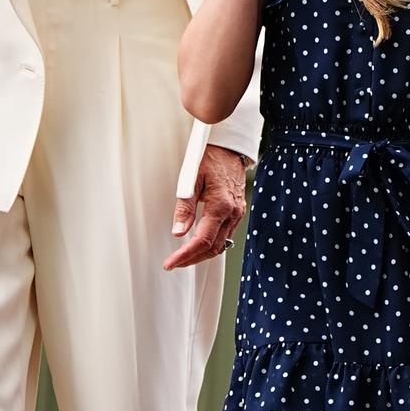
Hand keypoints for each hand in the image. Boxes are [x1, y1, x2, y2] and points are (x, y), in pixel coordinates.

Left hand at [164, 146, 246, 269]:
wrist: (230, 148)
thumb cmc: (211, 159)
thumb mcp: (191, 179)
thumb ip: (184, 207)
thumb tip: (178, 231)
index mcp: (220, 206)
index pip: (202, 241)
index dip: (185, 255)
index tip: (171, 262)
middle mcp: (232, 213)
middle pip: (213, 248)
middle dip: (192, 259)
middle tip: (174, 263)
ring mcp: (237, 214)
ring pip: (222, 245)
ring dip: (203, 254)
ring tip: (184, 257)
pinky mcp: (238, 212)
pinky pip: (227, 235)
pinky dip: (212, 244)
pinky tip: (200, 243)